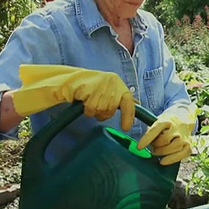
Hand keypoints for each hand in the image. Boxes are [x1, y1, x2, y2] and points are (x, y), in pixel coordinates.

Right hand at [11, 64, 135, 130]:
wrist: (70, 80)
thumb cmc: (90, 87)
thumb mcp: (108, 91)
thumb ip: (120, 97)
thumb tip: (137, 103)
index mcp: (117, 83)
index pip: (128, 102)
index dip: (128, 116)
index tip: (125, 128)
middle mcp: (111, 82)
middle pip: (111, 109)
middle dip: (103, 112)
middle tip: (95, 105)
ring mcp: (100, 85)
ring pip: (101, 110)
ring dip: (93, 110)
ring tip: (88, 101)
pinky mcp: (89, 89)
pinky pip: (90, 109)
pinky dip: (86, 109)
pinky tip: (82, 100)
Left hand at [137, 103, 196, 164]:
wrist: (184, 120)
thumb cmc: (166, 125)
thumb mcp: (157, 122)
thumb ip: (150, 132)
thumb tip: (141, 146)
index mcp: (166, 121)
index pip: (155, 129)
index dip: (147, 139)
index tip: (139, 147)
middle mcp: (177, 129)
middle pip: (163, 141)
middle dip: (155, 146)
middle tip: (153, 147)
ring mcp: (184, 138)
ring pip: (170, 149)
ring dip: (161, 153)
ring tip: (159, 151)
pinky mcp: (188, 146)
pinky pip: (180, 155)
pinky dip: (171, 160)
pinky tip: (163, 161)